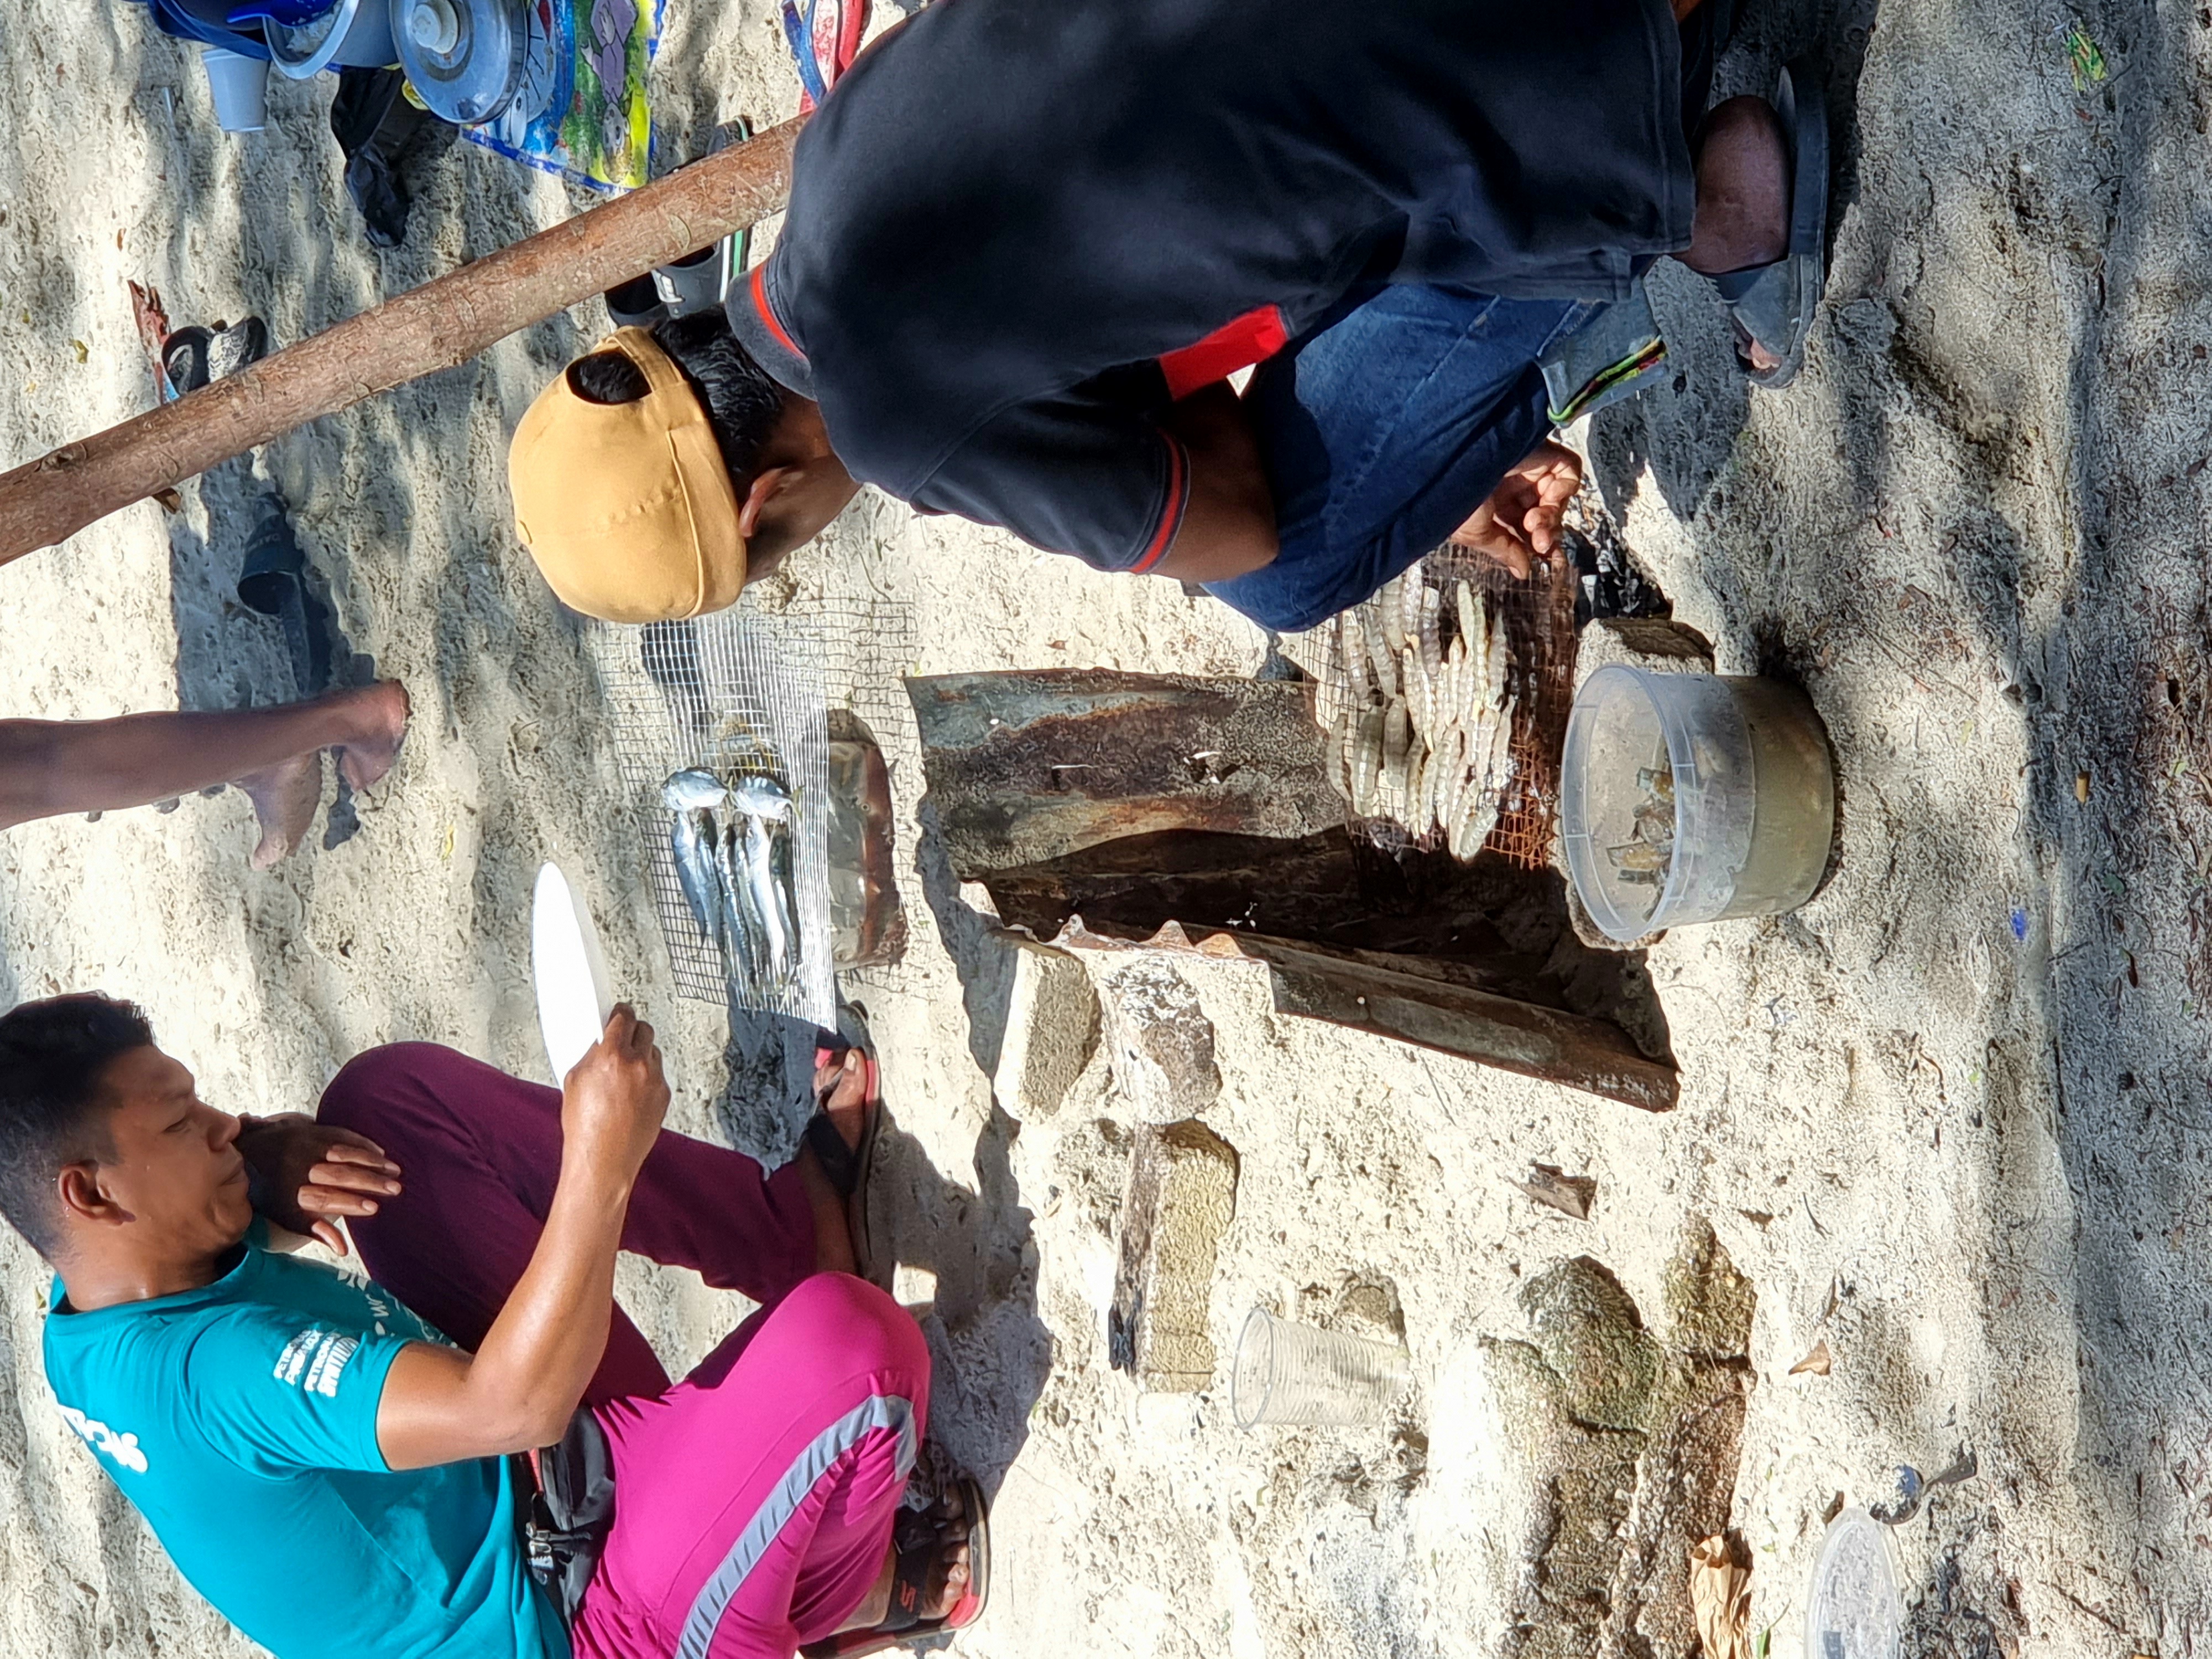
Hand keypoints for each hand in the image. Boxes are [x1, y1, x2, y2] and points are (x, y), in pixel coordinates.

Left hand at [234, 1114, 402, 1255]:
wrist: (240, 1152)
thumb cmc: (265, 1192)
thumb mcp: (284, 1216)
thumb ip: (316, 1230)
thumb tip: (344, 1250)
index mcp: (290, 1192)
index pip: (325, 1198)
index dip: (349, 1203)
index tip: (373, 1208)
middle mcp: (298, 1167)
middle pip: (340, 1176)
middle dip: (370, 1182)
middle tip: (395, 1189)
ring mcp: (305, 1146)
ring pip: (344, 1154)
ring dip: (371, 1162)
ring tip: (394, 1171)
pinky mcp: (310, 1130)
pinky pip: (341, 1135)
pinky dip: (362, 1144)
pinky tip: (380, 1152)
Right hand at [560, 1005, 669, 1182]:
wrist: (603, 1160)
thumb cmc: (585, 1127)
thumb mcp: (574, 1080)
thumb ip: (591, 1054)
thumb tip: (601, 1042)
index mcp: (612, 1055)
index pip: (623, 1017)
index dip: (620, 1013)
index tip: (619, 1012)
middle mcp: (638, 1064)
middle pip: (644, 1029)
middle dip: (632, 1031)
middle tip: (621, 1039)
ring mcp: (654, 1080)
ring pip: (653, 1052)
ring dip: (641, 1055)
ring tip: (623, 1073)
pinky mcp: (664, 1095)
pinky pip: (657, 1074)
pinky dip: (647, 1077)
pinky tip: (631, 1092)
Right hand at [1447, 439, 1582, 578]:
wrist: (1458, 466)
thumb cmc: (1456, 500)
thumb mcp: (1476, 533)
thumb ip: (1504, 551)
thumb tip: (1523, 572)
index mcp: (1494, 503)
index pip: (1524, 526)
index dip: (1537, 544)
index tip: (1549, 562)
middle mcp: (1513, 485)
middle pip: (1544, 515)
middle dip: (1545, 534)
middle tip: (1540, 545)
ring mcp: (1530, 469)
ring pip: (1557, 499)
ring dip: (1550, 518)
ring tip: (1534, 524)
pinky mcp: (1545, 454)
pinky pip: (1569, 474)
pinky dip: (1564, 491)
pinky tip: (1547, 498)